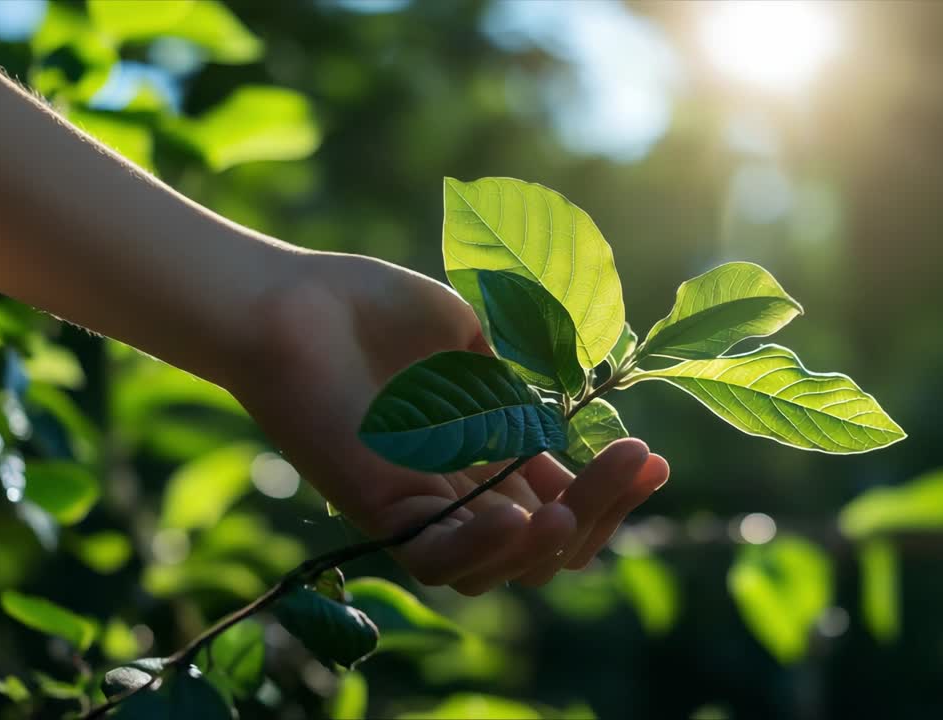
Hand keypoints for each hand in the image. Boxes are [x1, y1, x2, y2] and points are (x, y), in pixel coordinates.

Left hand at [231, 251, 668, 594]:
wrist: (291, 298)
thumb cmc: (374, 306)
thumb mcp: (474, 336)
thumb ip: (525, 378)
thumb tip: (578, 414)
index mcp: (485, 453)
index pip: (559, 499)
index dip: (610, 491)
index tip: (651, 457)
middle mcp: (456, 489)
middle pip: (542, 542)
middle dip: (600, 511)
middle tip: (635, 463)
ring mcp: (416, 504)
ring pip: (496, 567)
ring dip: (547, 546)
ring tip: (568, 510)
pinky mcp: (374, 508)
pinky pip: (434, 558)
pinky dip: (479, 549)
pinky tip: (516, 518)